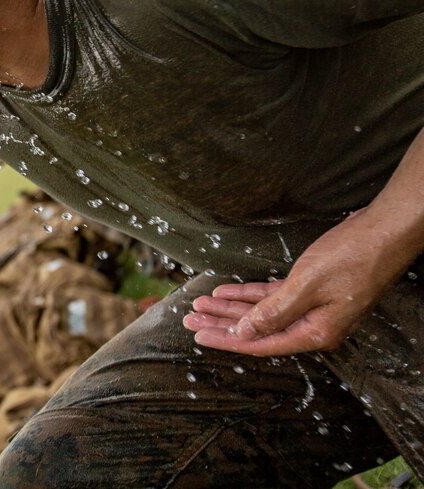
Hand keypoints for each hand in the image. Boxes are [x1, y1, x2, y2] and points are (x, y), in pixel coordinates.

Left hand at [182, 207, 415, 355]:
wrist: (385, 231)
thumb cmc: (353, 256)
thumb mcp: (307, 285)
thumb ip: (274, 312)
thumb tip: (245, 332)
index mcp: (315, 333)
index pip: (261, 343)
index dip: (227, 339)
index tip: (199, 336)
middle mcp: (313, 325)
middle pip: (257, 329)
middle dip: (221, 323)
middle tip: (188, 320)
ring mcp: (313, 308)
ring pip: (262, 312)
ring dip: (230, 308)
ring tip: (199, 304)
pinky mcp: (312, 289)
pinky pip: (273, 297)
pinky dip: (249, 294)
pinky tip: (225, 291)